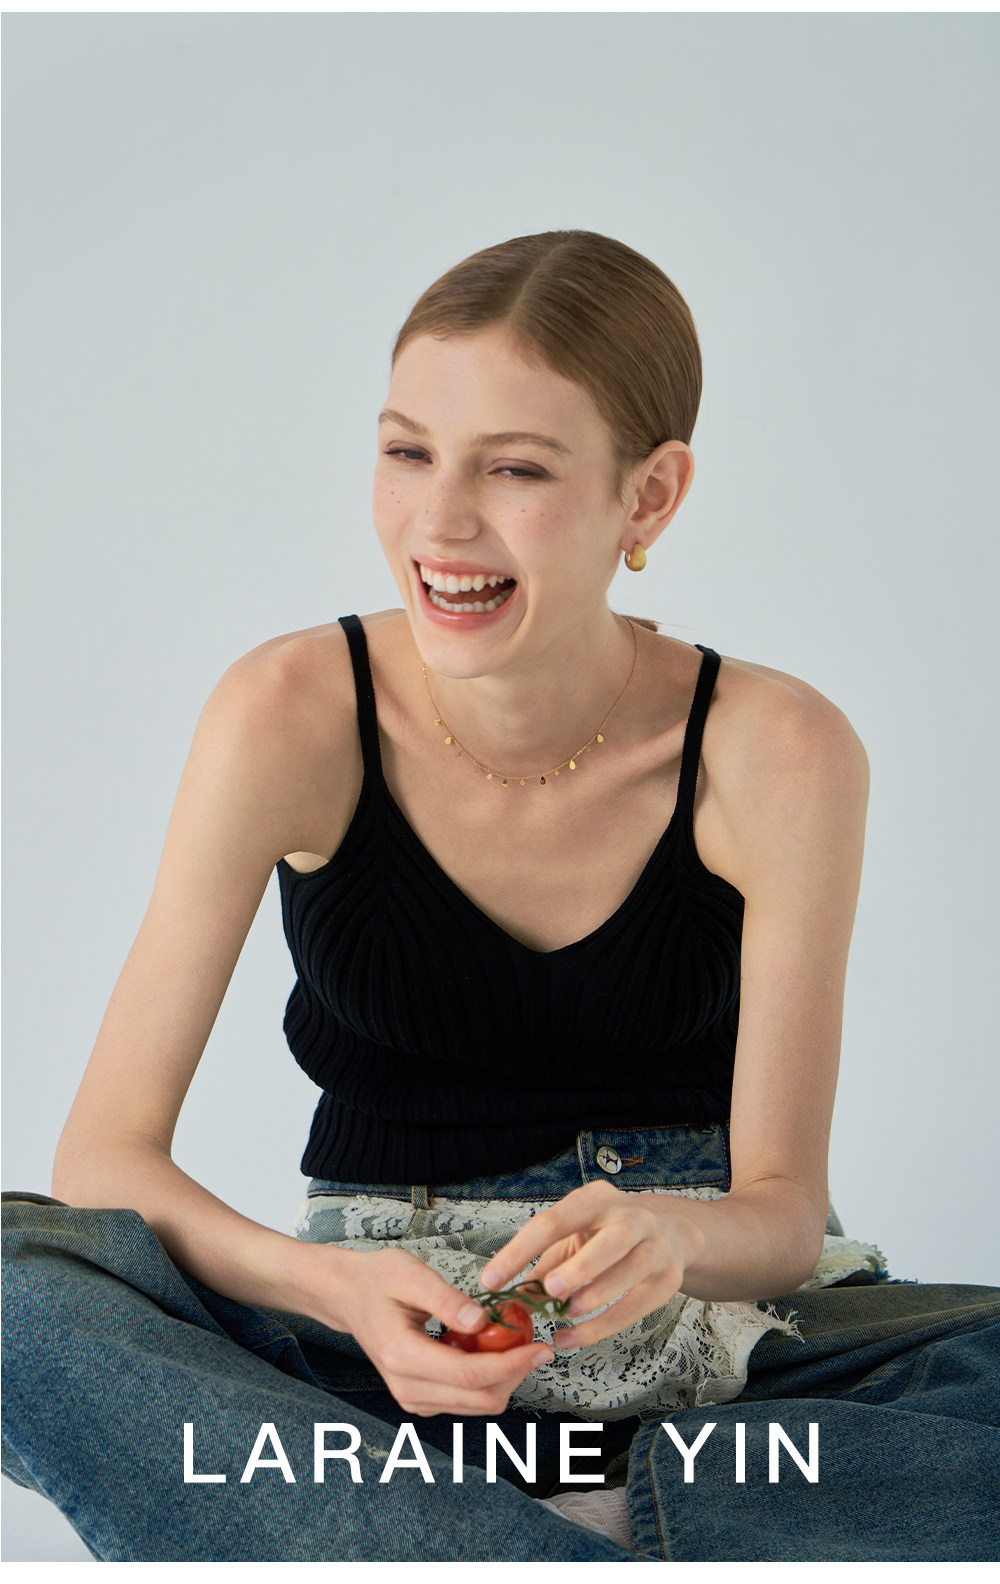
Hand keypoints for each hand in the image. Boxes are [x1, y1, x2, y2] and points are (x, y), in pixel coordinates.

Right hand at [333, 1246, 553, 1415]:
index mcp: (402, 1356)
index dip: (512, 1364)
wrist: (349, 1296)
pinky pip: (466, 1400)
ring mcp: (413, 1398)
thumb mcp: (411, 1274)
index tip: (540, 1348)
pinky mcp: (421, 1398)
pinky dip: (486, 1379)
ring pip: (477, 1405)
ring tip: (510, 1341)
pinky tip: (487, 1349)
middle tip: (533, 1341)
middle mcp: (407, 1387)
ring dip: (503, 1377)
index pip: (469, 1374)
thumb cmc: (377, 1281)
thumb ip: (447, 1300)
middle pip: (479, 1398)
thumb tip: (483, 1321)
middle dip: (514, 1373)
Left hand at [479, 1180, 698, 1349]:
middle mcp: (632, 1217)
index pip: (553, 1221)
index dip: (519, 1251)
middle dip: (581, 1266)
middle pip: (611, 1240)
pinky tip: (573, 1337)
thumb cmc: (606, 1234)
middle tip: (550, 1289)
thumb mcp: (572, 1238)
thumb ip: (541, 1267)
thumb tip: (506, 1300)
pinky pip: (636, 1307)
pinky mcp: (668, 1280)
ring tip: (565, 1314)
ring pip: (630, 1271)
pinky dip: (602, 1326)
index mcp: (596, 1199)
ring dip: (595, 1295)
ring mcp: (655, 1248)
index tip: (491, 1280)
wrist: (671, 1232)